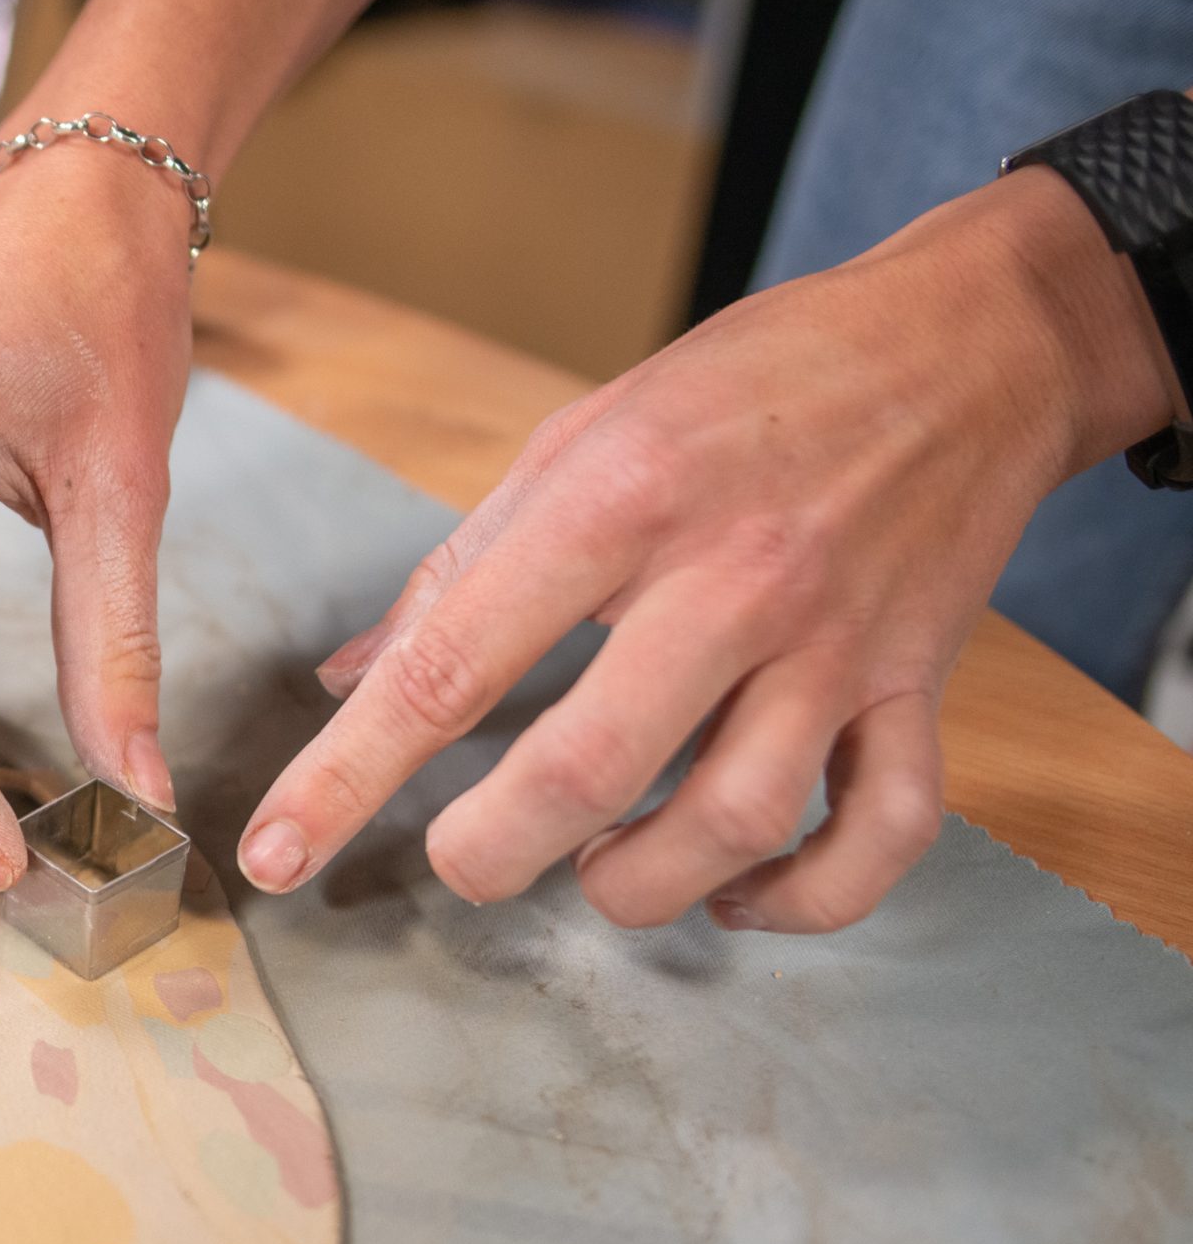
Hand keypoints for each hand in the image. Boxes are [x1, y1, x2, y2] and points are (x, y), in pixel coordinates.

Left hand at [238, 167, 1174, 932]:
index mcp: (617, 500)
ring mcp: (835, 643)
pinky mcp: (919, 688)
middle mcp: (729, 579)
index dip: (348, 776)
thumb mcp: (581, 435)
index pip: (451, 665)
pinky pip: (879, 837)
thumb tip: (346, 681)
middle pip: (585, 772)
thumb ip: (459, 569)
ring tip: (595, 869)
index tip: (276, 853)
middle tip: (463, 860)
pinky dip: (804, 900)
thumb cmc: (749, 386)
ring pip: (733, 824)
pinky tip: (735, 893)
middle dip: (491, 854)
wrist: (967, 343)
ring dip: (640, 886)